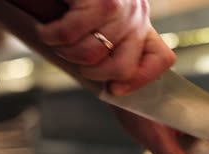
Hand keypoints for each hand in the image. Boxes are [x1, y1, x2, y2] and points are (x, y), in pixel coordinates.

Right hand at [36, 0, 174, 94]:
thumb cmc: (77, 1)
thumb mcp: (104, 22)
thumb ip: (114, 45)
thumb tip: (114, 85)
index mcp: (142, 24)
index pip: (162, 58)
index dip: (141, 80)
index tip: (116, 90)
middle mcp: (138, 16)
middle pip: (121, 68)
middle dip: (90, 72)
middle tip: (72, 57)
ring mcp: (121, 8)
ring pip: (91, 55)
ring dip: (65, 52)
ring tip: (56, 38)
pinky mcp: (101, 1)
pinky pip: (69, 35)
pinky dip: (50, 36)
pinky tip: (47, 29)